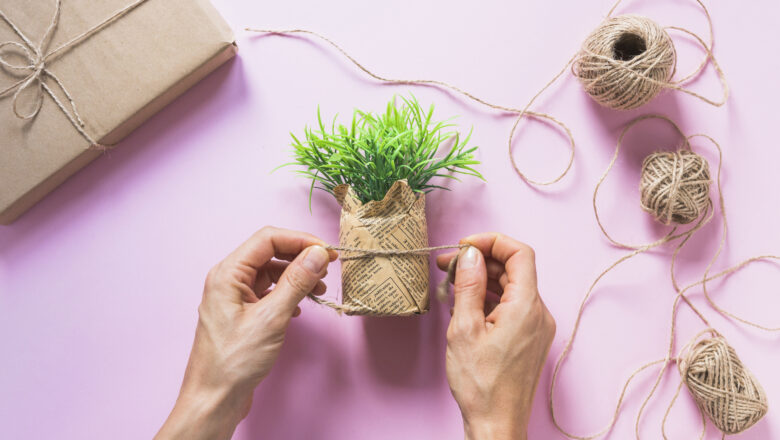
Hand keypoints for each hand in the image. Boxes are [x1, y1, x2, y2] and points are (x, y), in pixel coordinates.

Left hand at [155, 226, 336, 439]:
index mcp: (228, 273)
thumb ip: (296, 282)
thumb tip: (318, 254)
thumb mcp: (271, 318)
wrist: (214, 398)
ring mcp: (234, 296)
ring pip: (271, 272)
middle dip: (301, 257)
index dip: (300, 240)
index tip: (326, 251)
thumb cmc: (234, 362)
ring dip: (297, 277)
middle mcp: (228, 279)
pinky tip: (301, 307)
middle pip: (270, 252)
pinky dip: (288, 293)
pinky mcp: (242, 312)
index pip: (268, 238)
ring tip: (319, 290)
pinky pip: (268, 291)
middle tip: (328, 267)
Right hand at [437, 233, 555, 439]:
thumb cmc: (480, 385)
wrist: (496, 425)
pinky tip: (465, 306)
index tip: (464, 246)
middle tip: (447, 265)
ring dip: (483, 280)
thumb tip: (469, 254)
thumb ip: (468, 286)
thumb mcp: (464, 329)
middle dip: (480, 261)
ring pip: (512, 287)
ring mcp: (536, 327)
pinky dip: (489, 298)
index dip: (491, 242)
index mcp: (526, 307)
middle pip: (514, 269)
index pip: (520, 253)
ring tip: (451, 286)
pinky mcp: (530, 339)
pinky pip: (512, 306)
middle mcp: (539, 313)